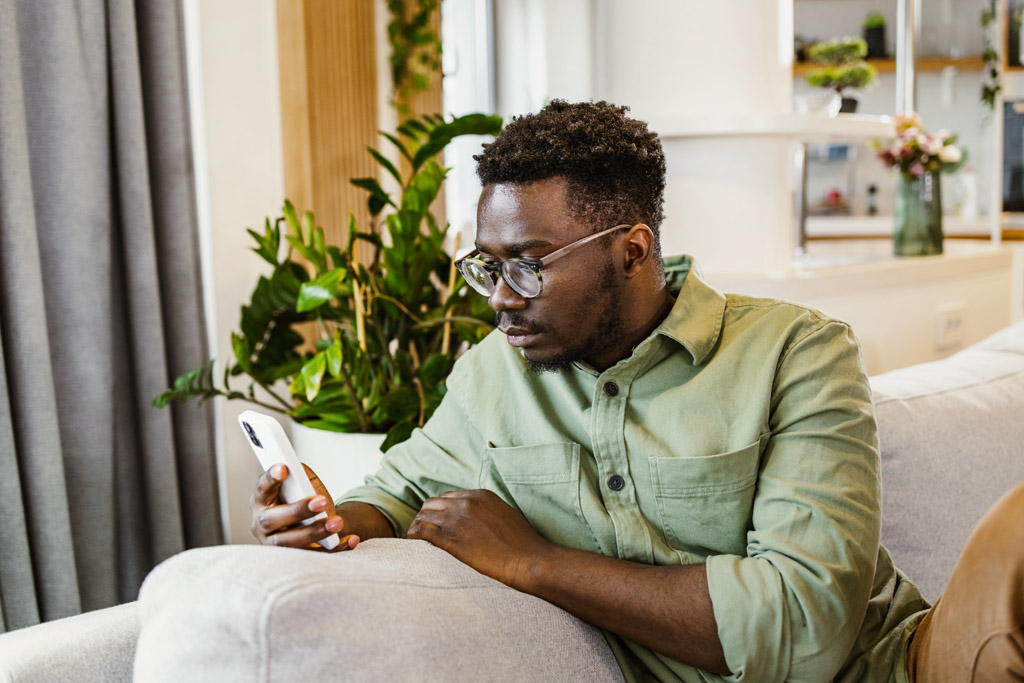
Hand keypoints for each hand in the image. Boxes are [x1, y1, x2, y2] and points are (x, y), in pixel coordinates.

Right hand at [249, 463, 358, 550]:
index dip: (271, 478)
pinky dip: (335, 548)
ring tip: (338, 522)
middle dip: (298, 510)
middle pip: (272, 520)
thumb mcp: (303, 485)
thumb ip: (301, 476)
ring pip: (290, 542)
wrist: (313, 523)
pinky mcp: (295, 558)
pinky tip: (351, 539)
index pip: (262, 488)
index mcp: (262, 501)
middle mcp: (262, 525)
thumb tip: (300, 470)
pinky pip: (314, 556)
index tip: (284, 467)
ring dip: (315, 532)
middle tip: (322, 501)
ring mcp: (276, 544)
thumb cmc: (302, 500)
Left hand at [407, 489, 550, 587]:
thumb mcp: (506, 515)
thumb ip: (488, 512)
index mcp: (480, 495)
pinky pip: (421, 531)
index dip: (442, 509)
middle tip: (426, 529)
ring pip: (423, 515)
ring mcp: (456, 519)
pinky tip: (412, 542)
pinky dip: (413, 535)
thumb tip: (480, 519)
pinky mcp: (449, 538)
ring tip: (417, 537)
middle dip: (428, 515)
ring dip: (418, 525)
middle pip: (433, 503)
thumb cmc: (523, 544)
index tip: (440, 521)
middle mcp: (466, 502)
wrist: (529, 560)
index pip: (449, 496)